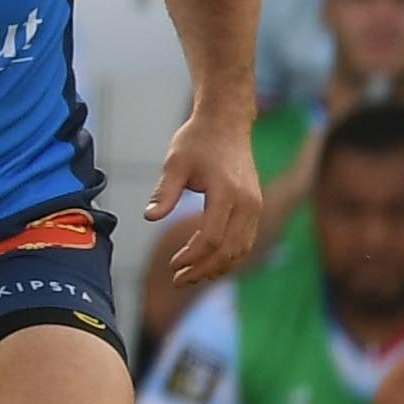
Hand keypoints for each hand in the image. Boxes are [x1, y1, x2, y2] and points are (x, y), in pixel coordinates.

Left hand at [141, 105, 268, 298]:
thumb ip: (164, 192)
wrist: (226, 123)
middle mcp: (248, 203)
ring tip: (190, 276)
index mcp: (228, 193)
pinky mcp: (254, 206)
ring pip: (241, 249)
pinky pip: (245, 240)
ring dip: (217, 267)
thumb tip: (148, 217)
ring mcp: (255, 206)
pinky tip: (206, 262)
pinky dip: (228, 256)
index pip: (211, 238)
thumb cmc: (197, 141)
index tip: (172, 266)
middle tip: (178, 280)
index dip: (191, 257)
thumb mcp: (175, 163)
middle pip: (229, 250)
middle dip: (203, 270)